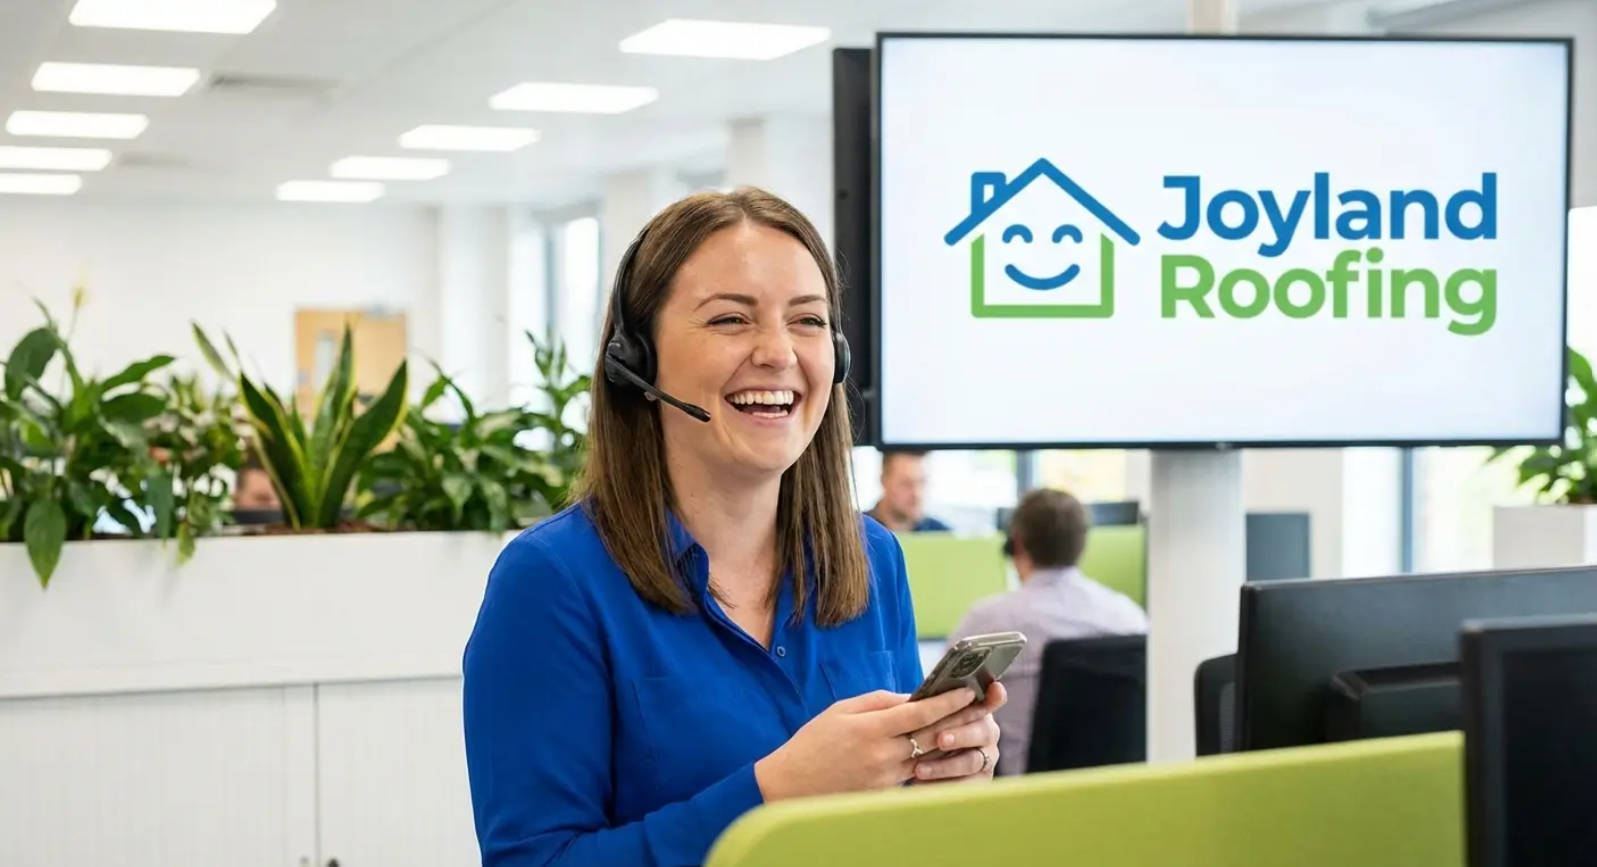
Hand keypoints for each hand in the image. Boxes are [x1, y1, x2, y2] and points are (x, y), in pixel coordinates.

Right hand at [754, 686, 978, 802]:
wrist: (791, 785)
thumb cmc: (814, 742)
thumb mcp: (842, 710)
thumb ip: (879, 702)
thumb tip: (911, 697)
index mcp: (871, 729)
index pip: (920, 713)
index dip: (948, 700)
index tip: (968, 689)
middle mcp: (882, 755)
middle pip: (932, 735)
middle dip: (959, 718)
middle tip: (982, 706)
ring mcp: (885, 777)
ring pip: (928, 756)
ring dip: (950, 740)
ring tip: (969, 724)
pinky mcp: (885, 793)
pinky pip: (914, 773)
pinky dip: (930, 760)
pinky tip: (943, 749)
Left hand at [908, 681, 1006, 782]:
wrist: (915, 761)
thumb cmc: (920, 729)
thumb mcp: (919, 713)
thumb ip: (923, 705)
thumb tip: (912, 700)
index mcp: (978, 708)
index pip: (993, 698)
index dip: (995, 695)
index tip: (994, 691)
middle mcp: (988, 732)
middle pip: (983, 731)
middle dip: (961, 735)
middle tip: (940, 740)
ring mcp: (987, 757)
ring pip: (971, 761)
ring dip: (945, 765)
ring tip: (920, 770)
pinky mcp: (980, 781)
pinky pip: (965, 786)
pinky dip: (943, 785)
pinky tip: (922, 785)